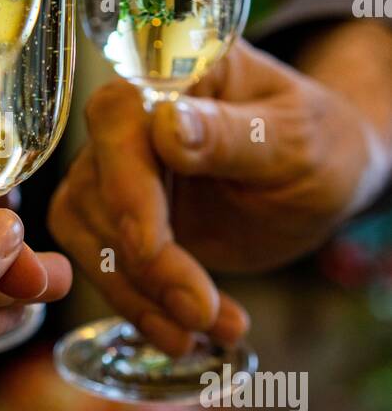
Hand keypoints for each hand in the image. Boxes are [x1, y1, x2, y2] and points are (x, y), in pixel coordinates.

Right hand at [49, 39, 388, 354]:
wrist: (320, 180)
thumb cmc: (317, 141)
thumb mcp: (294, 137)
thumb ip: (232, 134)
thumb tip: (168, 127)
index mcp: (170, 74)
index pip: (119, 121)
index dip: (126, 188)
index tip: (151, 248)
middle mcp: (129, 119)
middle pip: (98, 191)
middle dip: (146, 265)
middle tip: (202, 314)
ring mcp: (115, 171)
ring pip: (90, 237)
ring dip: (142, 296)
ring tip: (208, 331)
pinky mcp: (117, 221)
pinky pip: (105, 267)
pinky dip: (143, 308)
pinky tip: (190, 335)